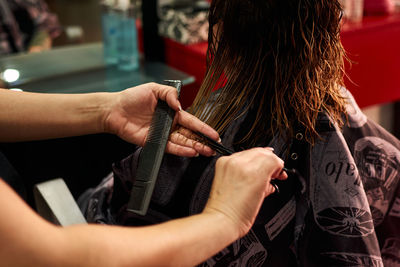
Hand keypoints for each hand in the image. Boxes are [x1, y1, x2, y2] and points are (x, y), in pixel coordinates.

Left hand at [103, 83, 218, 156]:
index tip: (215, 134)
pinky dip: (181, 150)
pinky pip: (170, 147)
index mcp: (173, 112)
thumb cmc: (133, 98)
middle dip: (203, 141)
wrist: (115, 110)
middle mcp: (170, 125)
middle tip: (214, 147)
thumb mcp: (154, 89)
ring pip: (183, 142)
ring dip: (195, 147)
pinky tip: (191, 152)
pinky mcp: (154, 143)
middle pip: (190, 135)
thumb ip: (169, 94)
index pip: (192, 121)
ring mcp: (163, 135)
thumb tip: (180, 106)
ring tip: (206, 151)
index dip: (204, 128)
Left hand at [203, 148, 287, 237]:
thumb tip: (273, 176)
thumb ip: (270, 182)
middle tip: (273, 173)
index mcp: (254, 173)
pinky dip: (246, 162)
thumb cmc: (239, 215)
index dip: (279, 166)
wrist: (221, 220)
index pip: (272, 158)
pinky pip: (239, 156)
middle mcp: (240, 164)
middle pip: (262, 152)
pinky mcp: (222, 164)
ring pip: (251, 152)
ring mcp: (230, 162)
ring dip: (258, 160)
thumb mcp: (262, 197)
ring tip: (261, 173)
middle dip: (270, 161)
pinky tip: (249, 172)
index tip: (279, 173)